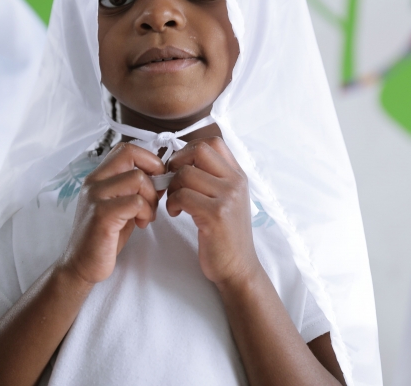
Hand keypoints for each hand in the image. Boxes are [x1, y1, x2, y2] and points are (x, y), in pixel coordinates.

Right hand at [59, 143, 164, 284]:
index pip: (125, 148)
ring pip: (137, 178)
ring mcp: (96, 197)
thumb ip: (133, 189)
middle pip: (130, 154)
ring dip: (151, 198)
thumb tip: (161, 176)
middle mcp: (94, 182)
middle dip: (153, 171)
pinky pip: (136, 201)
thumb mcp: (119, 206)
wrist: (81, 265)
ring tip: (147, 215)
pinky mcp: (102, 215)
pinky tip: (141, 224)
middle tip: (156, 193)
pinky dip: (146, 212)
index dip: (148, 158)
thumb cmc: (104, 237)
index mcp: (98, 177)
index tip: (156, 179)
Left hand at [166, 137, 260, 288]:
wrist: (238, 268)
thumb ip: (213, 178)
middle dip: (177, 163)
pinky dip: (173, 203)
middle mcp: (236, 182)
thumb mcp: (227, 200)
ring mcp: (228, 197)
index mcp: (238, 175)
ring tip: (174, 202)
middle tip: (172, 181)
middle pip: (199, 150)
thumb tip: (183, 158)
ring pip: (186, 173)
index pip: (213, 142)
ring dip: (172, 187)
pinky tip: (176, 213)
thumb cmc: (225, 235)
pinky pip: (183, 195)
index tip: (181, 167)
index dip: (189, 150)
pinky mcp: (216, 215)